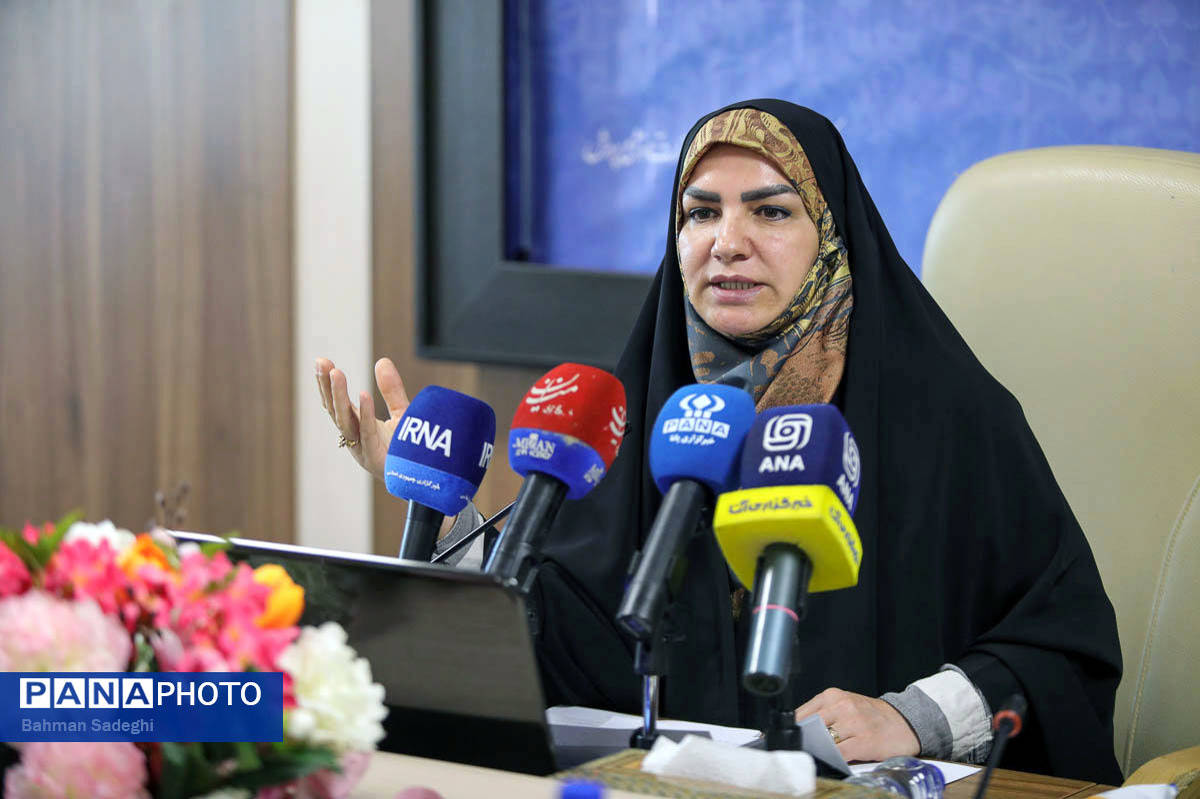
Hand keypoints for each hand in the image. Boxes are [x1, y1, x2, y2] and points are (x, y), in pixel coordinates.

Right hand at [315, 357, 409, 480]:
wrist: (423, 479)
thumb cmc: (407, 450)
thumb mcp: (401, 413)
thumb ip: (391, 390)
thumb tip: (382, 361)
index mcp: (356, 427)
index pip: (335, 403)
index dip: (327, 383)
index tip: (321, 361)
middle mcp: (354, 438)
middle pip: (335, 410)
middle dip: (327, 386)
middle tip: (321, 363)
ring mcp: (362, 449)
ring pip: (345, 421)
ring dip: (339, 397)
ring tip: (336, 373)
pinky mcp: (376, 458)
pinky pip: (368, 433)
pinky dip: (365, 414)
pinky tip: (362, 395)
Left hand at [794, 687, 919, 762]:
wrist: (904, 721)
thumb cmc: (870, 715)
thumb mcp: (844, 704)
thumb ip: (823, 713)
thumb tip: (799, 730)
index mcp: (833, 695)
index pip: (802, 713)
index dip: (793, 729)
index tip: (788, 738)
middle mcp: (843, 706)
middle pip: (810, 727)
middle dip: (804, 741)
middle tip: (801, 750)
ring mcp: (854, 723)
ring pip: (824, 741)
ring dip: (818, 751)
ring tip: (816, 755)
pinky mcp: (865, 741)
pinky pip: (840, 754)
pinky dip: (833, 759)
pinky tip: (832, 760)